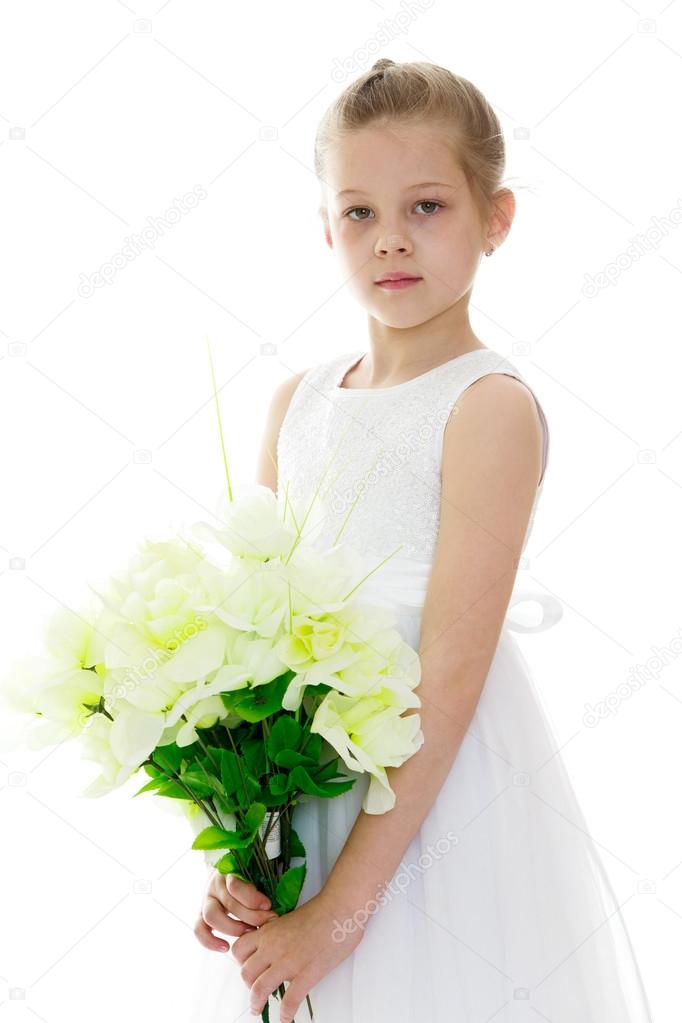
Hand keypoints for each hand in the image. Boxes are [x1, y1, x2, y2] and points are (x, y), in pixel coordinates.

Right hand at [194, 870, 278, 952]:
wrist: (228, 878)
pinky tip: (225, 947)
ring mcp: (206, 900)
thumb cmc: (249, 880)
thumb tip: (275, 905)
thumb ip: (261, 886)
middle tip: (267, 922)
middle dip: (251, 916)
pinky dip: (210, 941)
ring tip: (250, 933)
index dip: (252, 898)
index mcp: (229, 871)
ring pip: (212, 916)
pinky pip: (199, 930)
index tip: (269, 905)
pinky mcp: (201, 916)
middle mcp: (215, 885)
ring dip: (233, 927)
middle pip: (229, 903)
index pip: (235, 885)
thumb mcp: (255, 876)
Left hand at [231, 890, 363, 1021]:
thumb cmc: (320, 910)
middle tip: (254, 991)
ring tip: (258, 1009)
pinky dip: (286, 1014)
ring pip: (260, 989)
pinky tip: (286, 1019)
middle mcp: (273, 947)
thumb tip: (276, 945)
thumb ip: (278, 932)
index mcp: (269, 931)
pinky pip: (290, 1001)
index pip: (239, 950)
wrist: (340, 908)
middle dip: (248, 985)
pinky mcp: (306, 974)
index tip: (248, 968)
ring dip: (257, 1003)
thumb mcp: (289, 917)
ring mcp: (288, 962)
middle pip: (246, 973)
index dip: (241, 962)